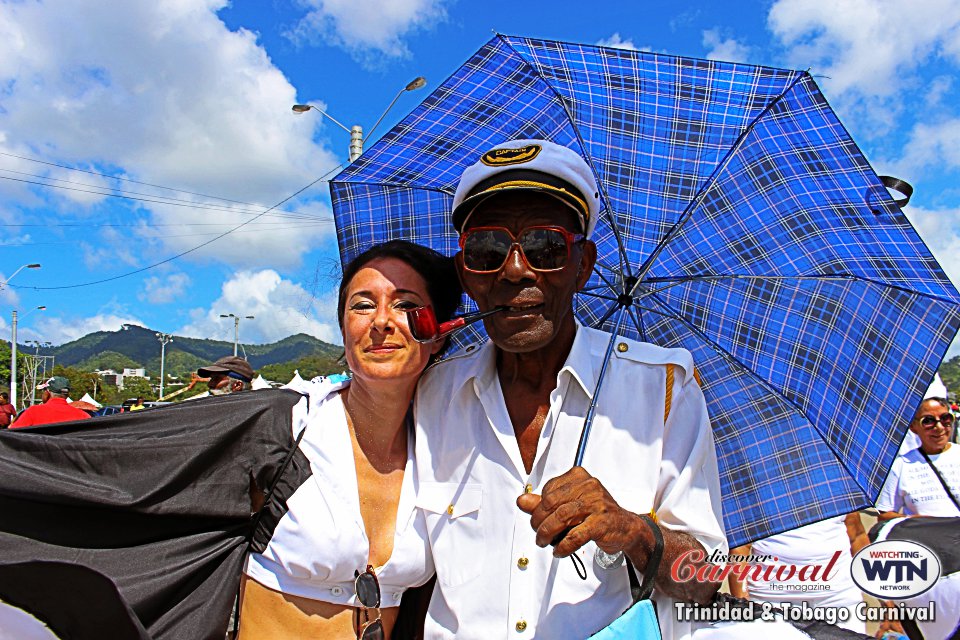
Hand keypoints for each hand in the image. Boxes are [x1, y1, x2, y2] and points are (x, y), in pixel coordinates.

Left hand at [516, 467, 649, 558]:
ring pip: (561, 518)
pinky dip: (563, 546)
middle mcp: (588, 486)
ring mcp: (596, 503)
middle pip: (552, 503)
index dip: (538, 507)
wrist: (625, 527)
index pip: (549, 490)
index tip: (538, 520)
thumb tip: (521, 501)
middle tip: (538, 534)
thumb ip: (544, 502)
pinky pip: (575, 535)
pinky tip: (559, 551)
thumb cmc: (596, 513)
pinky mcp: (602, 522)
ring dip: (547, 534)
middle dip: (539, 521)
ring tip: (544, 543)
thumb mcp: (570, 504)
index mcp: (579, 476)